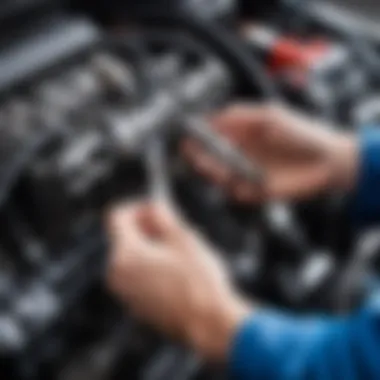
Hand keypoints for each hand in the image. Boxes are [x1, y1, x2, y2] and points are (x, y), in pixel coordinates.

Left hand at [107, 201, 249, 360]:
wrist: (208, 323)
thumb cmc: (198, 278)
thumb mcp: (183, 238)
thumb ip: (162, 216)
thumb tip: (152, 206)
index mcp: (125, 253)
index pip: (116, 216)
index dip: (136, 206)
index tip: (156, 209)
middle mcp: (117, 273)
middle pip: (123, 237)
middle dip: (145, 228)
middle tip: (172, 230)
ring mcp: (125, 293)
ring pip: (131, 258)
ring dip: (149, 248)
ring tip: (178, 253)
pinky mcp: (135, 306)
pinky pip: (136, 277)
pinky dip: (150, 268)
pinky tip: (176, 273)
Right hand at [183, 104, 357, 202]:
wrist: (327, 160)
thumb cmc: (301, 132)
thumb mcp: (270, 116)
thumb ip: (241, 115)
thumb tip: (213, 117)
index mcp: (241, 134)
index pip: (211, 136)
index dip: (197, 137)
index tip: (186, 138)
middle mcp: (239, 154)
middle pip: (210, 159)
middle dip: (201, 158)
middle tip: (197, 158)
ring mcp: (246, 174)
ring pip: (221, 177)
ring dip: (216, 175)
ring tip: (220, 172)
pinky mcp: (256, 191)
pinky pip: (239, 193)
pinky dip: (237, 191)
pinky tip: (242, 186)